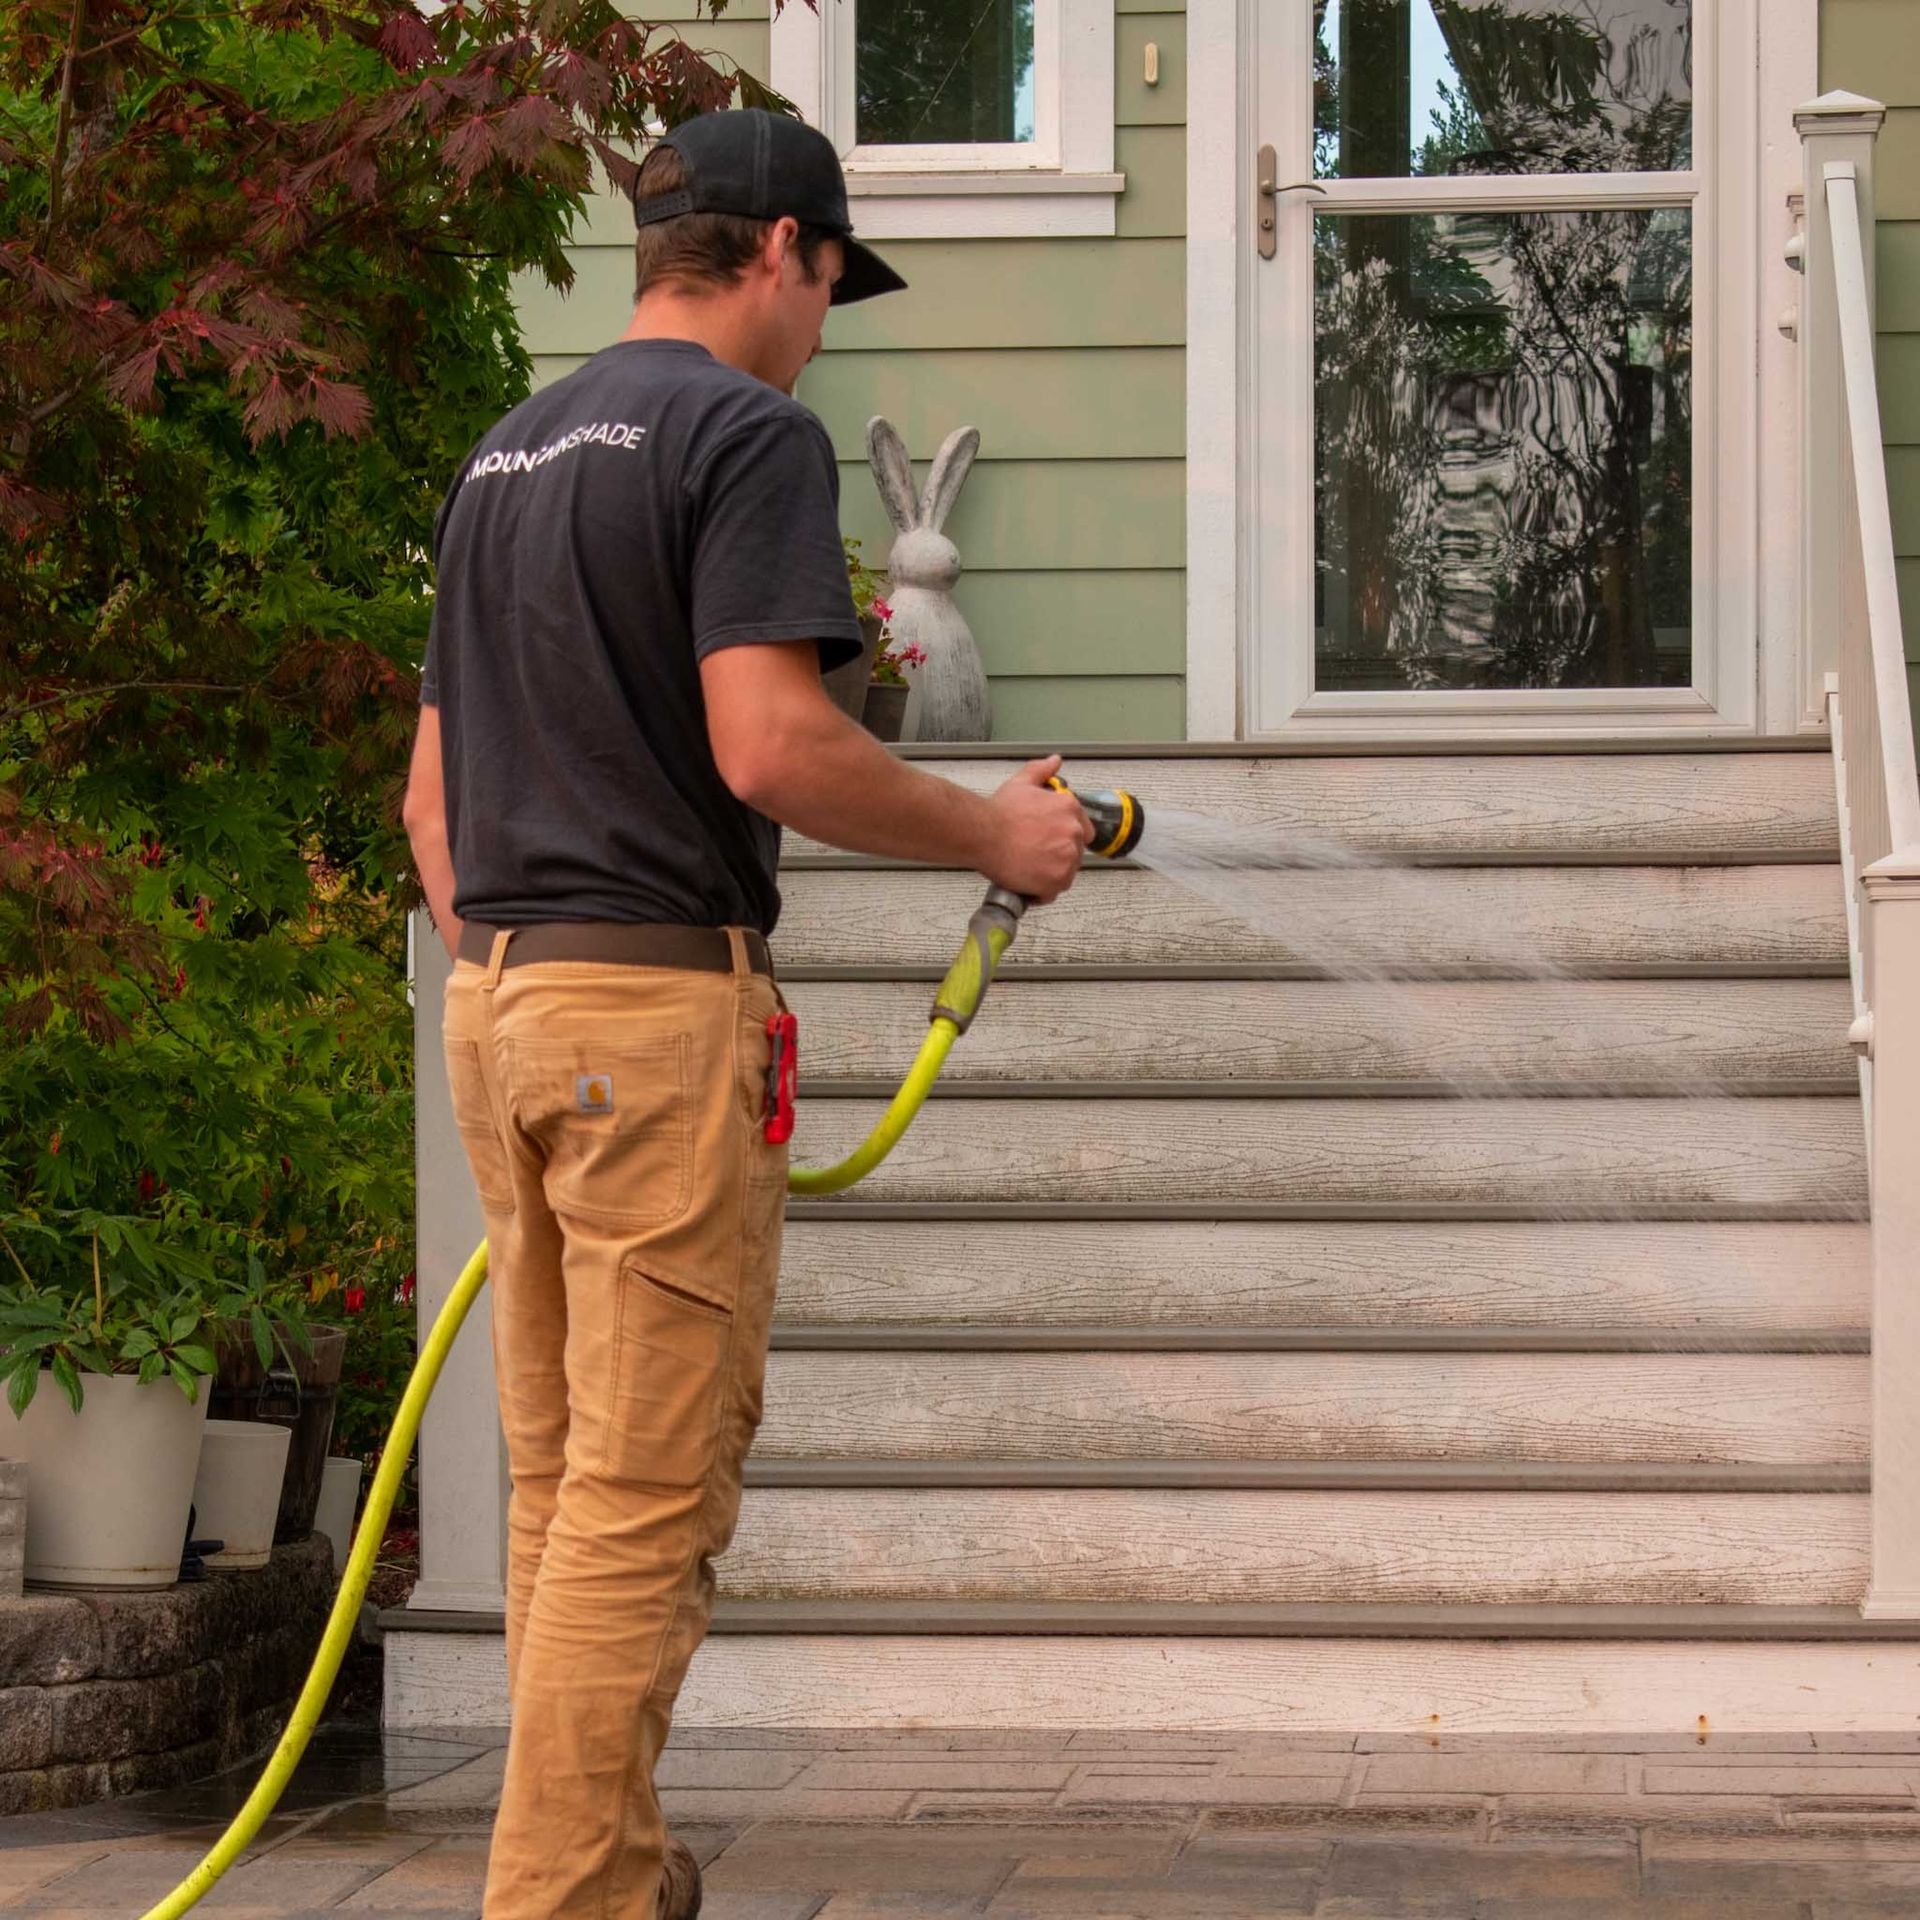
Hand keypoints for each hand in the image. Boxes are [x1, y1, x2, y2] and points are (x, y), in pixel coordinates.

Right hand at [981, 755, 1093, 903]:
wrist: (982, 834)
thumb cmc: (999, 812)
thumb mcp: (1022, 782)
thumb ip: (1042, 771)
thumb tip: (1054, 762)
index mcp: (1069, 808)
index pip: (1083, 829)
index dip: (1065, 836)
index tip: (1051, 839)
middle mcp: (1072, 833)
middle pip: (1074, 852)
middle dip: (1057, 854)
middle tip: (1033, 852)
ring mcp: (1066, 859)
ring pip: (1065, 872)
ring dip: (1050, 872)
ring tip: (1027, 866)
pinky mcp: (1055, 881)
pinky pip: (1053, 892)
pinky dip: (1041, 891)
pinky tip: (1026, 881)